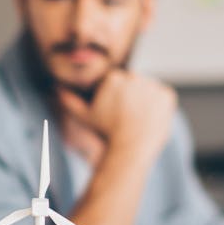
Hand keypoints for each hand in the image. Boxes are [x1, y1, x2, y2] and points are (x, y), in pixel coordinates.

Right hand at [56, 71, 176, 163]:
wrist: (130, 148)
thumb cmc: (105, 133)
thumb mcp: (84, 117)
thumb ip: (69, 101)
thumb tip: (56, 89)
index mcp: (114, 77)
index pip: (118, 83)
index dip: (116, 100)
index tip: (115, 114)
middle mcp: (134, 76)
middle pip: (134, 85)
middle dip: (131, 99)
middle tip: (127, 120)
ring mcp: (152, 85)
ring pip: (148, 91)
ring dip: (145, 103)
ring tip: (139, 121)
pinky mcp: (167, 95)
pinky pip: (164, 98)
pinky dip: (160, 108)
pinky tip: (150, 120)